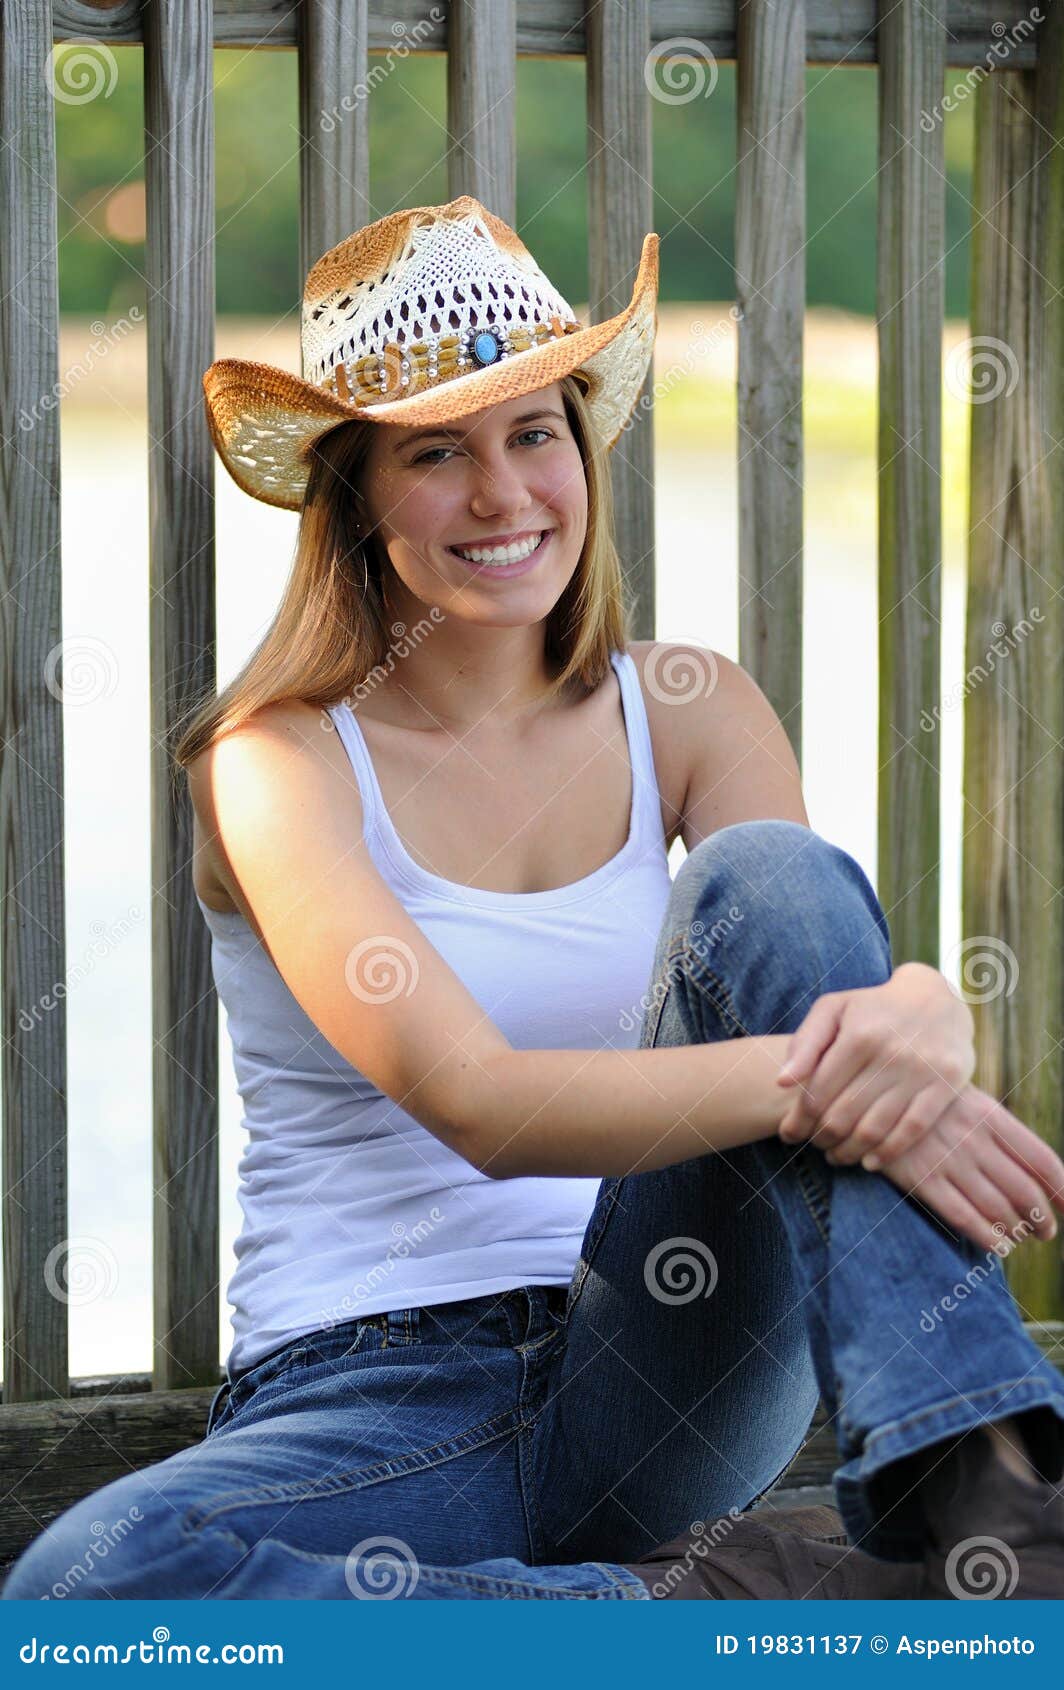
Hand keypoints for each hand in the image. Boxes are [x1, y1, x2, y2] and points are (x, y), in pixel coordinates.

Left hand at [776, 962, 975, 1166]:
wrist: (936, 998)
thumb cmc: (872, 1007)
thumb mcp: (833, 1010)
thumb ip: (805, 1043)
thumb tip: (782, 1083)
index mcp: (858, 1035)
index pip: (818, 1092)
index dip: (799, 1120)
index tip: (789, 1134)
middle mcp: (890, 1054)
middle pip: (844, 1115)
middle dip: (822, 1138)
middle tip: (814, 1146)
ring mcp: (921, 1071)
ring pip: (875, 1129)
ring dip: (849, 1152)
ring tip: (837, 1156)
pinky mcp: (946, 1086)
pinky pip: (912, 1130)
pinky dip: (888, 1153)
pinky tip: (870, 1161)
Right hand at [873, 1084, 1062, 1251]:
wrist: (864, 1093)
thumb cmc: (923, 1101)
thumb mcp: (964, 1099)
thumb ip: (996, 1130)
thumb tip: (1033, 1172)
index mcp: (989, 1114)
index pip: (1042, 1160)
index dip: (1061, 1190)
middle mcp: (973, 1138)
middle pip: (1024, 1191)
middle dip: (1042, 1219)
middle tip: (1046, 1231)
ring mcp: (946, 1159)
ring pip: (997, 1208)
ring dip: (1016, 1231)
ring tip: (1020, 1238)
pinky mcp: (920, 1179)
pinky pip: (963, 1218)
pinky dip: (988, 1238)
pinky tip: (998, 1247)